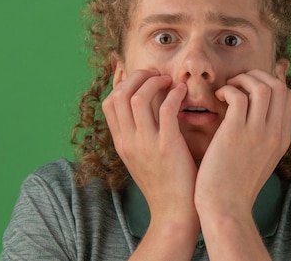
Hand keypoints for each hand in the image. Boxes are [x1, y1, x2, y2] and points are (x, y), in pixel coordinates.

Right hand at [102, 69, 199, 228]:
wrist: (174, 214)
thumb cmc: (164, 184)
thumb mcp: (141, 157)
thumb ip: (140, 132)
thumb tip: (146, 104)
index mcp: (120, 142)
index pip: (109, 101)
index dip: (124, 82)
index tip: (143, 79)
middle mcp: (128, 141)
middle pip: (120, 93)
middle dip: (138, 76)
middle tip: (157, 75)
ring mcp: (145, 144)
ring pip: (138, 96)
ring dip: (155, 81)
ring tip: (169, 81)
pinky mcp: (167, 147)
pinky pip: (166, 109)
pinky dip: (174, 94)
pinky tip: (182, 92)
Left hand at [194, 69, 290, 216]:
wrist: (225, 209)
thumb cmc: (236, 186)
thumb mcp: (260, 161)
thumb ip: (263, 138)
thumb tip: (256, 118)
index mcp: (282, 139)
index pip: (289, 96)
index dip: (272, 82)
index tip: (251, 85)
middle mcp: (274, 133)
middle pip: (279, 86)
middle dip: (257, 75)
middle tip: (238, 84)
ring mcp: (257, 133)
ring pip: (262, 86)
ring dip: (242, 79)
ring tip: (228, 90)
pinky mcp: (235, 133)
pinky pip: (238, 95)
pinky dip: (227, 90)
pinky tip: (218, 99)